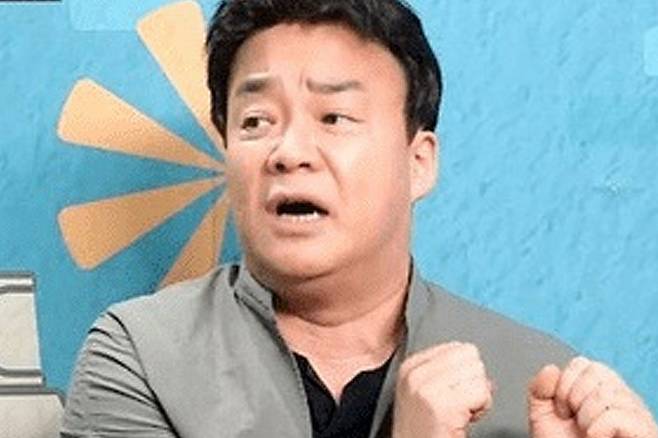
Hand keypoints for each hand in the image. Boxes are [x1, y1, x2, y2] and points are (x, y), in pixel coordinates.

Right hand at [392, 342, 492, 437]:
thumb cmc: (424, 430)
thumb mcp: (427, 393)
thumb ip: (450, 373)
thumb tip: (479, 367)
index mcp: (410, 366)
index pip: (457, 347)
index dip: (464, 371)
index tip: (453, 393)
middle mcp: (415, 374)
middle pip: (470, 356)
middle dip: (473, 381)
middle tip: (460, 404)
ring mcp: (427, 388)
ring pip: (478, 373)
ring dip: (479, 396)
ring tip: (461, 412)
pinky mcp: (443, 406)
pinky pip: (481, 393)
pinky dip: (481, 408)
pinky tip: (465, 419)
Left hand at [529, 357, 657, 437]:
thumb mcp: (543, 415)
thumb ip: (539, 388)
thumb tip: (551, 369)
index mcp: (601, 388)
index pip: (583, 364)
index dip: (564, 386)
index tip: (564, 410)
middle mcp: (622, 396)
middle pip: (597, 372)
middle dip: (573, 399)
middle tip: (575, 422)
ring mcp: (636, 413)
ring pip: (606, 393)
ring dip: (585, 417)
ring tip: (587, 433)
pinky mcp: (644, 430)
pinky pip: (617, 415)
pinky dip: (598, 428)